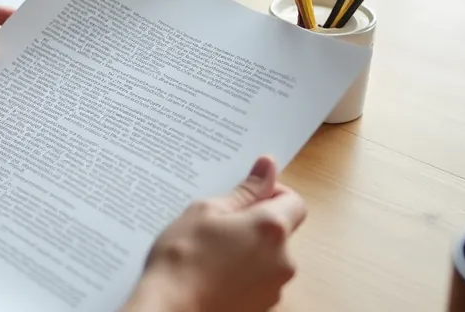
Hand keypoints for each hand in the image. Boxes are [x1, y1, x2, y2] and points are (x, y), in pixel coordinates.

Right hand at [123, 156, 306, 311]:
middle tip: (218, 226)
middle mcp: (282, 260)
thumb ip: (245, 190)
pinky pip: (259, 280)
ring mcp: (274, 288)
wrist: (170, 309)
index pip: (294, 201)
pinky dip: (243, 274)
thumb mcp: (207, 211)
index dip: (271, 194)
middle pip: (280, 231)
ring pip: (268, 257)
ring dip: (248, 250)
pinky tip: (214, 274)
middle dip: (254, 224)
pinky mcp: (263, 306)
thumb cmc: (182, 259)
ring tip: (211, 253)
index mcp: (271, 229)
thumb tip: (267, 167)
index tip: (245, 198)